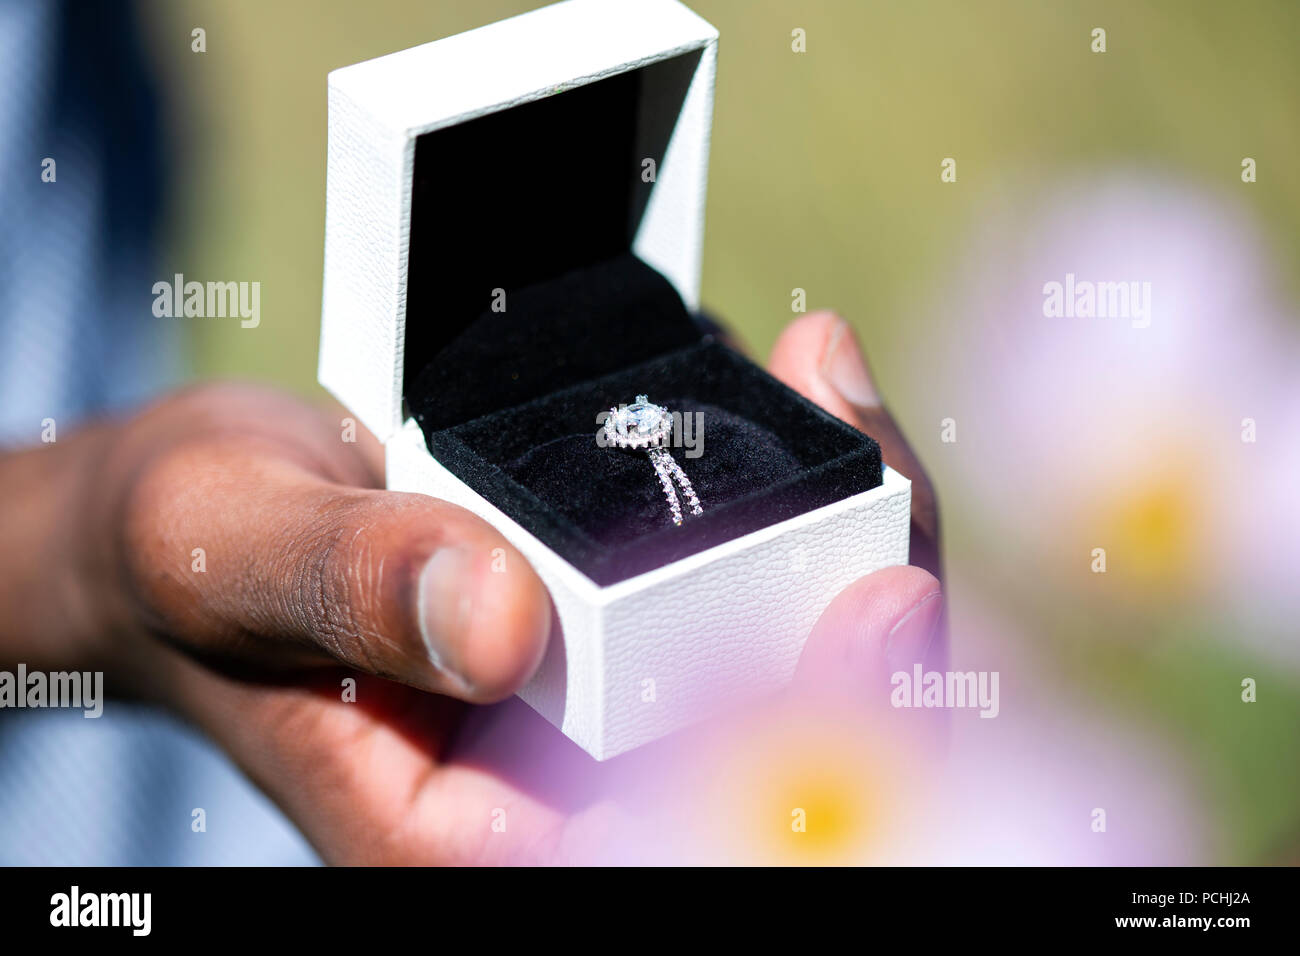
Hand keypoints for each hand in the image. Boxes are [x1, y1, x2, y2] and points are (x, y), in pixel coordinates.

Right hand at [0, 311, 940, 863]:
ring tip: (829, 385)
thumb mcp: (229, 549)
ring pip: (794, 653)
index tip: (873, 609)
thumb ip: (346, 583)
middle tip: (880, 459)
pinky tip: (801, 380)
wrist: (207, 520)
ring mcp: (609, 702)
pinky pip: (757, 572)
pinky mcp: (630, 618)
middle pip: (784, 751)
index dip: (803, 747)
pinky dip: (801, 482)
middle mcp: (562, 787)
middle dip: (866, 620)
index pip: (666, 838)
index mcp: (467, 835)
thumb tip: (500, 618)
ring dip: (848, 524)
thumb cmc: (195, 554)